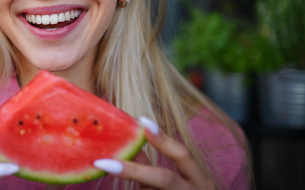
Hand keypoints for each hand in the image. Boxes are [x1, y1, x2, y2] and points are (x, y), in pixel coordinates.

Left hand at [93, 117, 214, 189]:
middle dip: (132, 171)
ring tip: (114, 175)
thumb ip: (150, 167)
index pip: (182, 154)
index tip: (142, 121)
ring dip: (136, 187)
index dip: (162, 139)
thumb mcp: (172, 182)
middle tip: (103, 163)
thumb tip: (127, 148)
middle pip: (164, 179)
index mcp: (200, 180)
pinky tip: (121, 180)